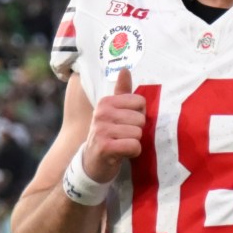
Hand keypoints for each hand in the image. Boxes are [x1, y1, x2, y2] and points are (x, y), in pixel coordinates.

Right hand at [83, 68, 144, 182]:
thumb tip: (125, 69)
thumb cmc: (108, 135)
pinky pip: (134, 146)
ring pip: (138, 134)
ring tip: (121, 145)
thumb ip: (122, 92)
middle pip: (140, 119)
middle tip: (123, 137)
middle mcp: (102, 113)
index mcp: (106, 102)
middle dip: (137, 131)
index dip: (138, 115)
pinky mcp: (105, 147)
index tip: (126, 123)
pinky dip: (133, 153)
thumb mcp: (113, 112)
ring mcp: (101, 130)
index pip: (140, 102)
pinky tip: (122, 154)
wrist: (92, 163)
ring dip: (134, 143)